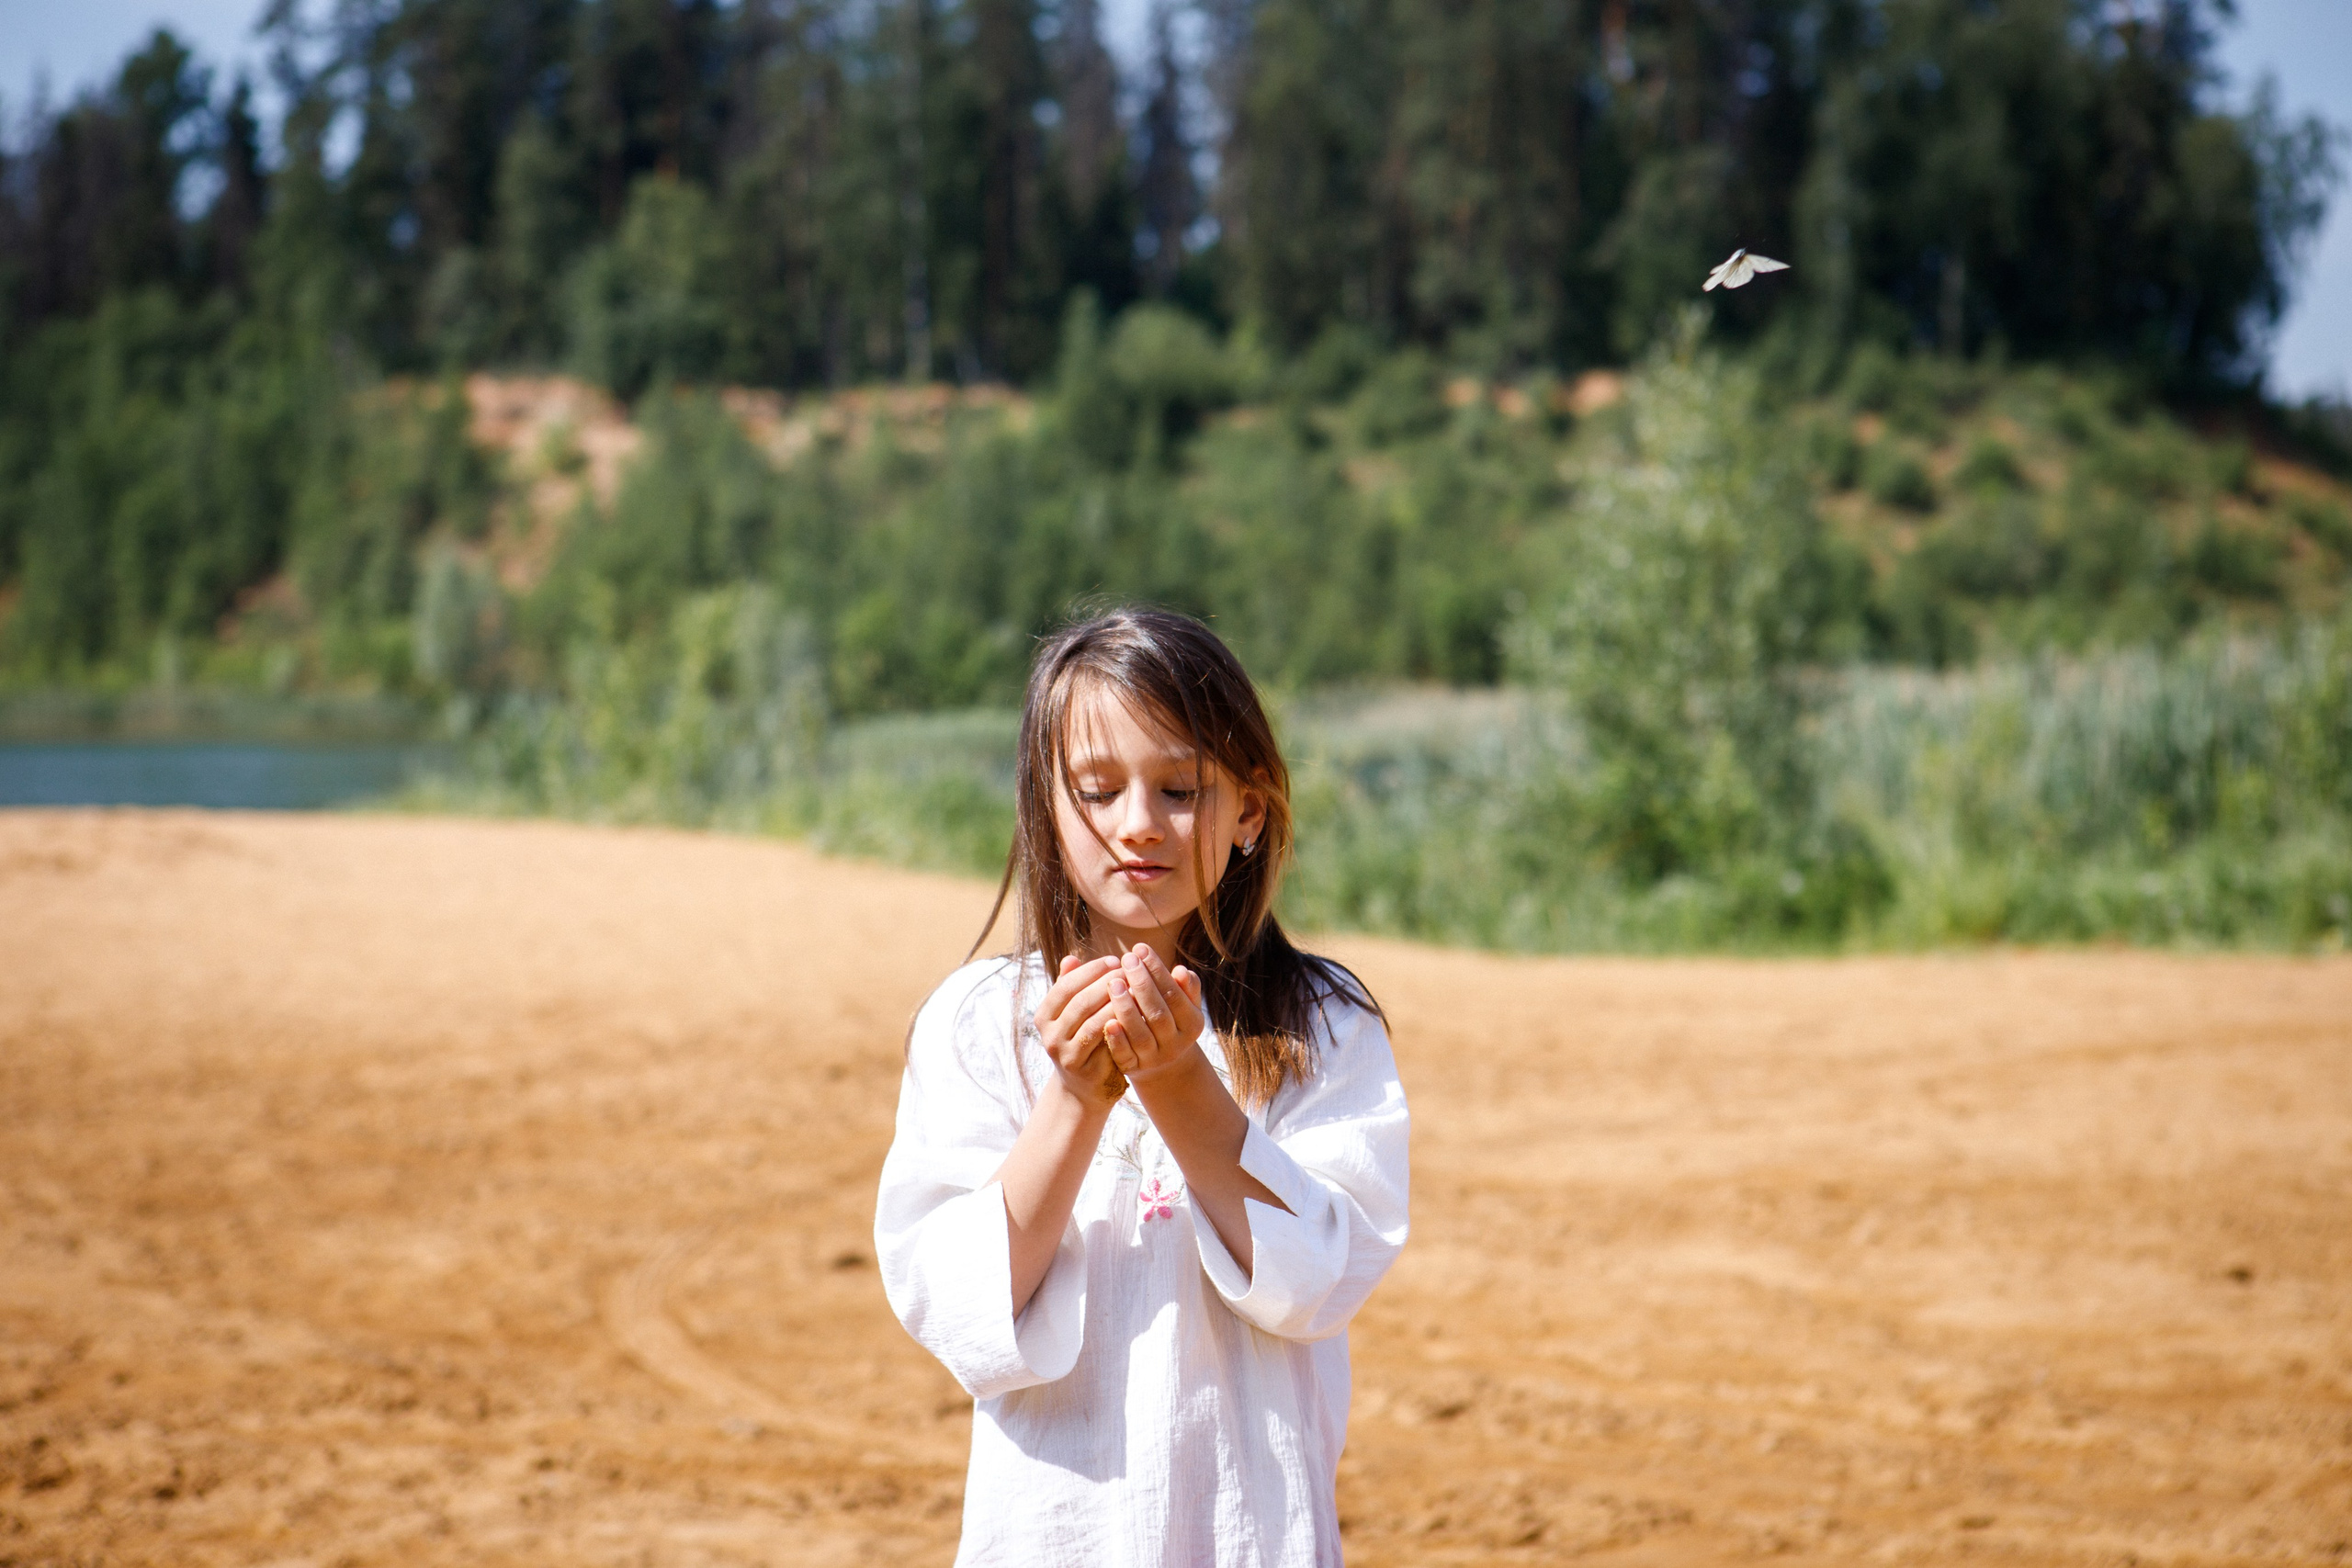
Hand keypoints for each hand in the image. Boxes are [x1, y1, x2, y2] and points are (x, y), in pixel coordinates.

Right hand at [1034, 953, 1130, 1106]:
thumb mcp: (1073, 1016)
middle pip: (1079, 1000)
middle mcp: (1049, 1034)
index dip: (1090, 970)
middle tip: (1129, 970)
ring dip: (1115, 1000)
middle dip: (1106, 982)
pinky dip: (1118, 1021)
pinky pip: (1102, 1038)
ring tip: (1135, 987)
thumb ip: (1072, 988)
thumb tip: (1071, 957)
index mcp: (1044, 1016)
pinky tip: (1135, 1011)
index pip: (1065, 985)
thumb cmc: (1083, 1043)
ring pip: (1091, 1019)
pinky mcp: (1081, 1065)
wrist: (1084, 1088)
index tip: (1114, 959)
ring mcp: (1063, 1052)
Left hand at [1102, 944, 1207, 1086]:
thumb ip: (1186, 988)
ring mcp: (1154, 1059)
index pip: (1174, 994)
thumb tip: (1182, 971)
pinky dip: (1116, 1039)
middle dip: (1142, 984)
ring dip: (1126, 1008)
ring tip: (1112, 982)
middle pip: (1158, 1014)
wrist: (1164, 1065)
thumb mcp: (1185, 1005)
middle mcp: (1176, 1044)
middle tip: (1126, 958)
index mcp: (1192, 1025)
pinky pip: (1125, 1056)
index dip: (1158, 971)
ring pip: (1140, 1034)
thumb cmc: (1171, 1020)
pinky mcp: (1134, 1069)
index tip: (1141, 948)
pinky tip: (1106, 1021)